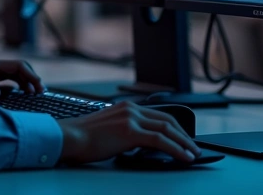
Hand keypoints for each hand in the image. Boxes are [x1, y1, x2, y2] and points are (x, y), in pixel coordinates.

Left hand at [0, 57, 44, 101]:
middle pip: (18, 67)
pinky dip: (17, 84)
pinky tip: (23, 93)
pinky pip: (7, 78)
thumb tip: (2, 92)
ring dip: (26, 81)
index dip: (30, 75)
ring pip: (14, 72)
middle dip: (32, 77)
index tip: (39, 87)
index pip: (16, 66)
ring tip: (36, 93)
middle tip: (41, 92)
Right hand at [57, 102, 201, 163]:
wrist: (69, 138)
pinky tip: (184, 156)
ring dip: (184, 142)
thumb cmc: (83, 138)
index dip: (175, 127)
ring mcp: (131, 118)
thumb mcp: (109, 129)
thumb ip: (125, 130)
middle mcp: (131, 109)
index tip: (183, 137)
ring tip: (193, 153)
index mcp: (126, 107)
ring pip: (167, 129)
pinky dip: (176, 148)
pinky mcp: (130, 131)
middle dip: (183, 134)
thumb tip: (141, 143)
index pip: (158, 115)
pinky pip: (160, 140)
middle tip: (193, 146)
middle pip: (167, 120)